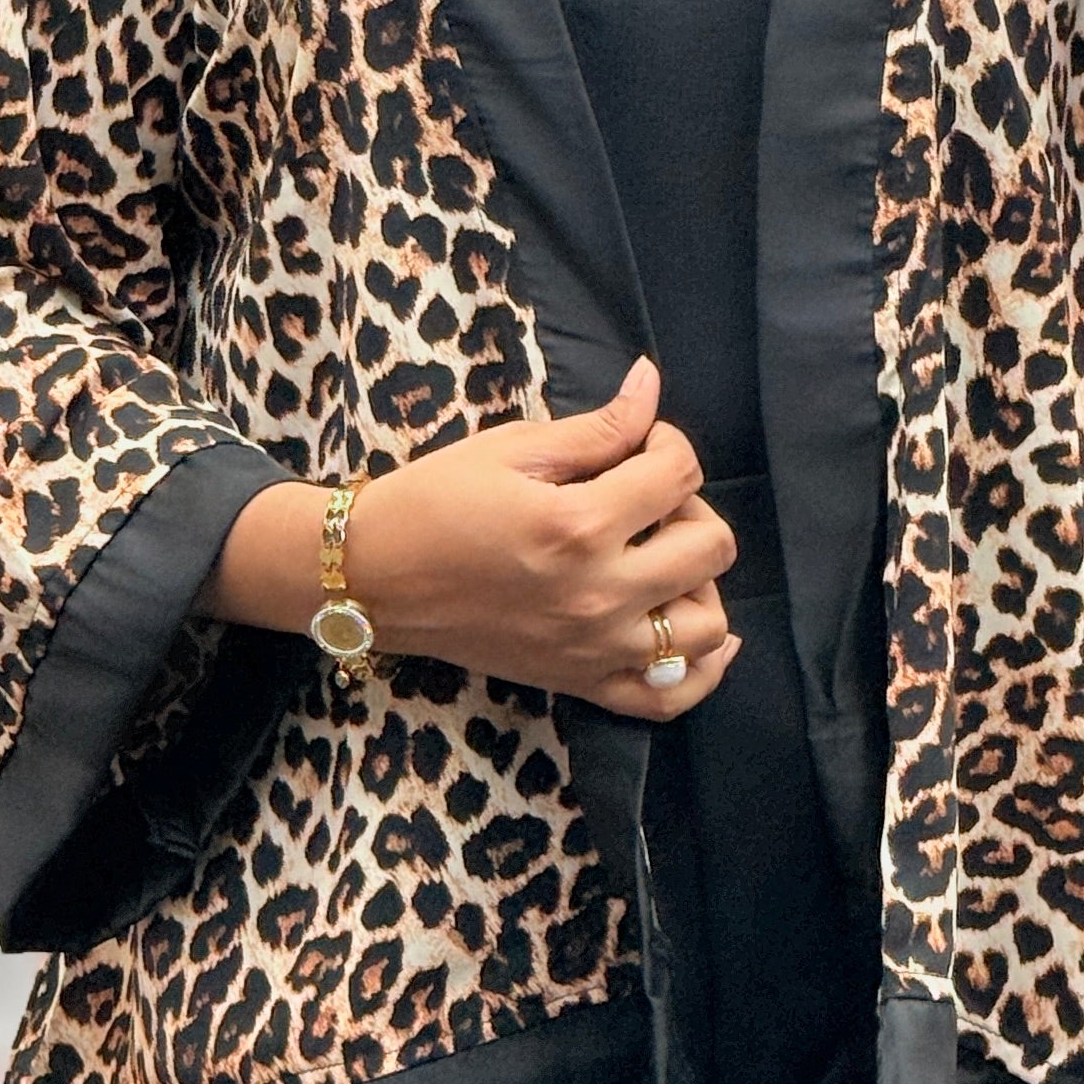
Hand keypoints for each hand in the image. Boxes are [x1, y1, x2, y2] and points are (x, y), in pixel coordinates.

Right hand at [209, 357, 742, 721]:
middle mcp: (599, 594)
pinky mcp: (580, 683)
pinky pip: (667, 699)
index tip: (638, 440)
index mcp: (579, 525)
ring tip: (662, 557)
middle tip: (647, 495)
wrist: (372, 577)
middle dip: (690, 505)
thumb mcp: (512, 448)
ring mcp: (594, 648)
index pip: (678, 474)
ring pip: (708, 627)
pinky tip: (701, 633)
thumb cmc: (434, 501)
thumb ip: (597, 427)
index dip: (668, 441)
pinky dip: (701, 672)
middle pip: (711, 546)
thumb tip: (652, 383)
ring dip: (701, 582)